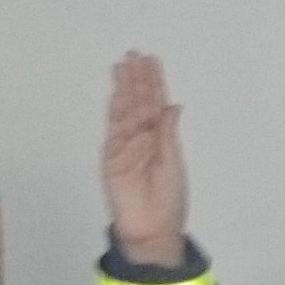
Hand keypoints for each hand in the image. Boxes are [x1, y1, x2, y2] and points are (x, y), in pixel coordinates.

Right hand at [99, 52, 188, 268]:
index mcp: (160, 140)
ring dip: (124, 89)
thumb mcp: (173, 163)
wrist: (152, 230)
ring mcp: (124, 147)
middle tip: (135, 54)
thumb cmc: (168, 202)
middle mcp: (141, 139)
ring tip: (123, 66)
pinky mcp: (111, 158)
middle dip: (137, 79)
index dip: (154, 84)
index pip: (156, 106)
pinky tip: (118, 95)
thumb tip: (173, 105)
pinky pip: (114, 131)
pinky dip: (116, 112)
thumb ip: (168, 134)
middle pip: (138, 103)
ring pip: (124, 112)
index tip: (152, 62)